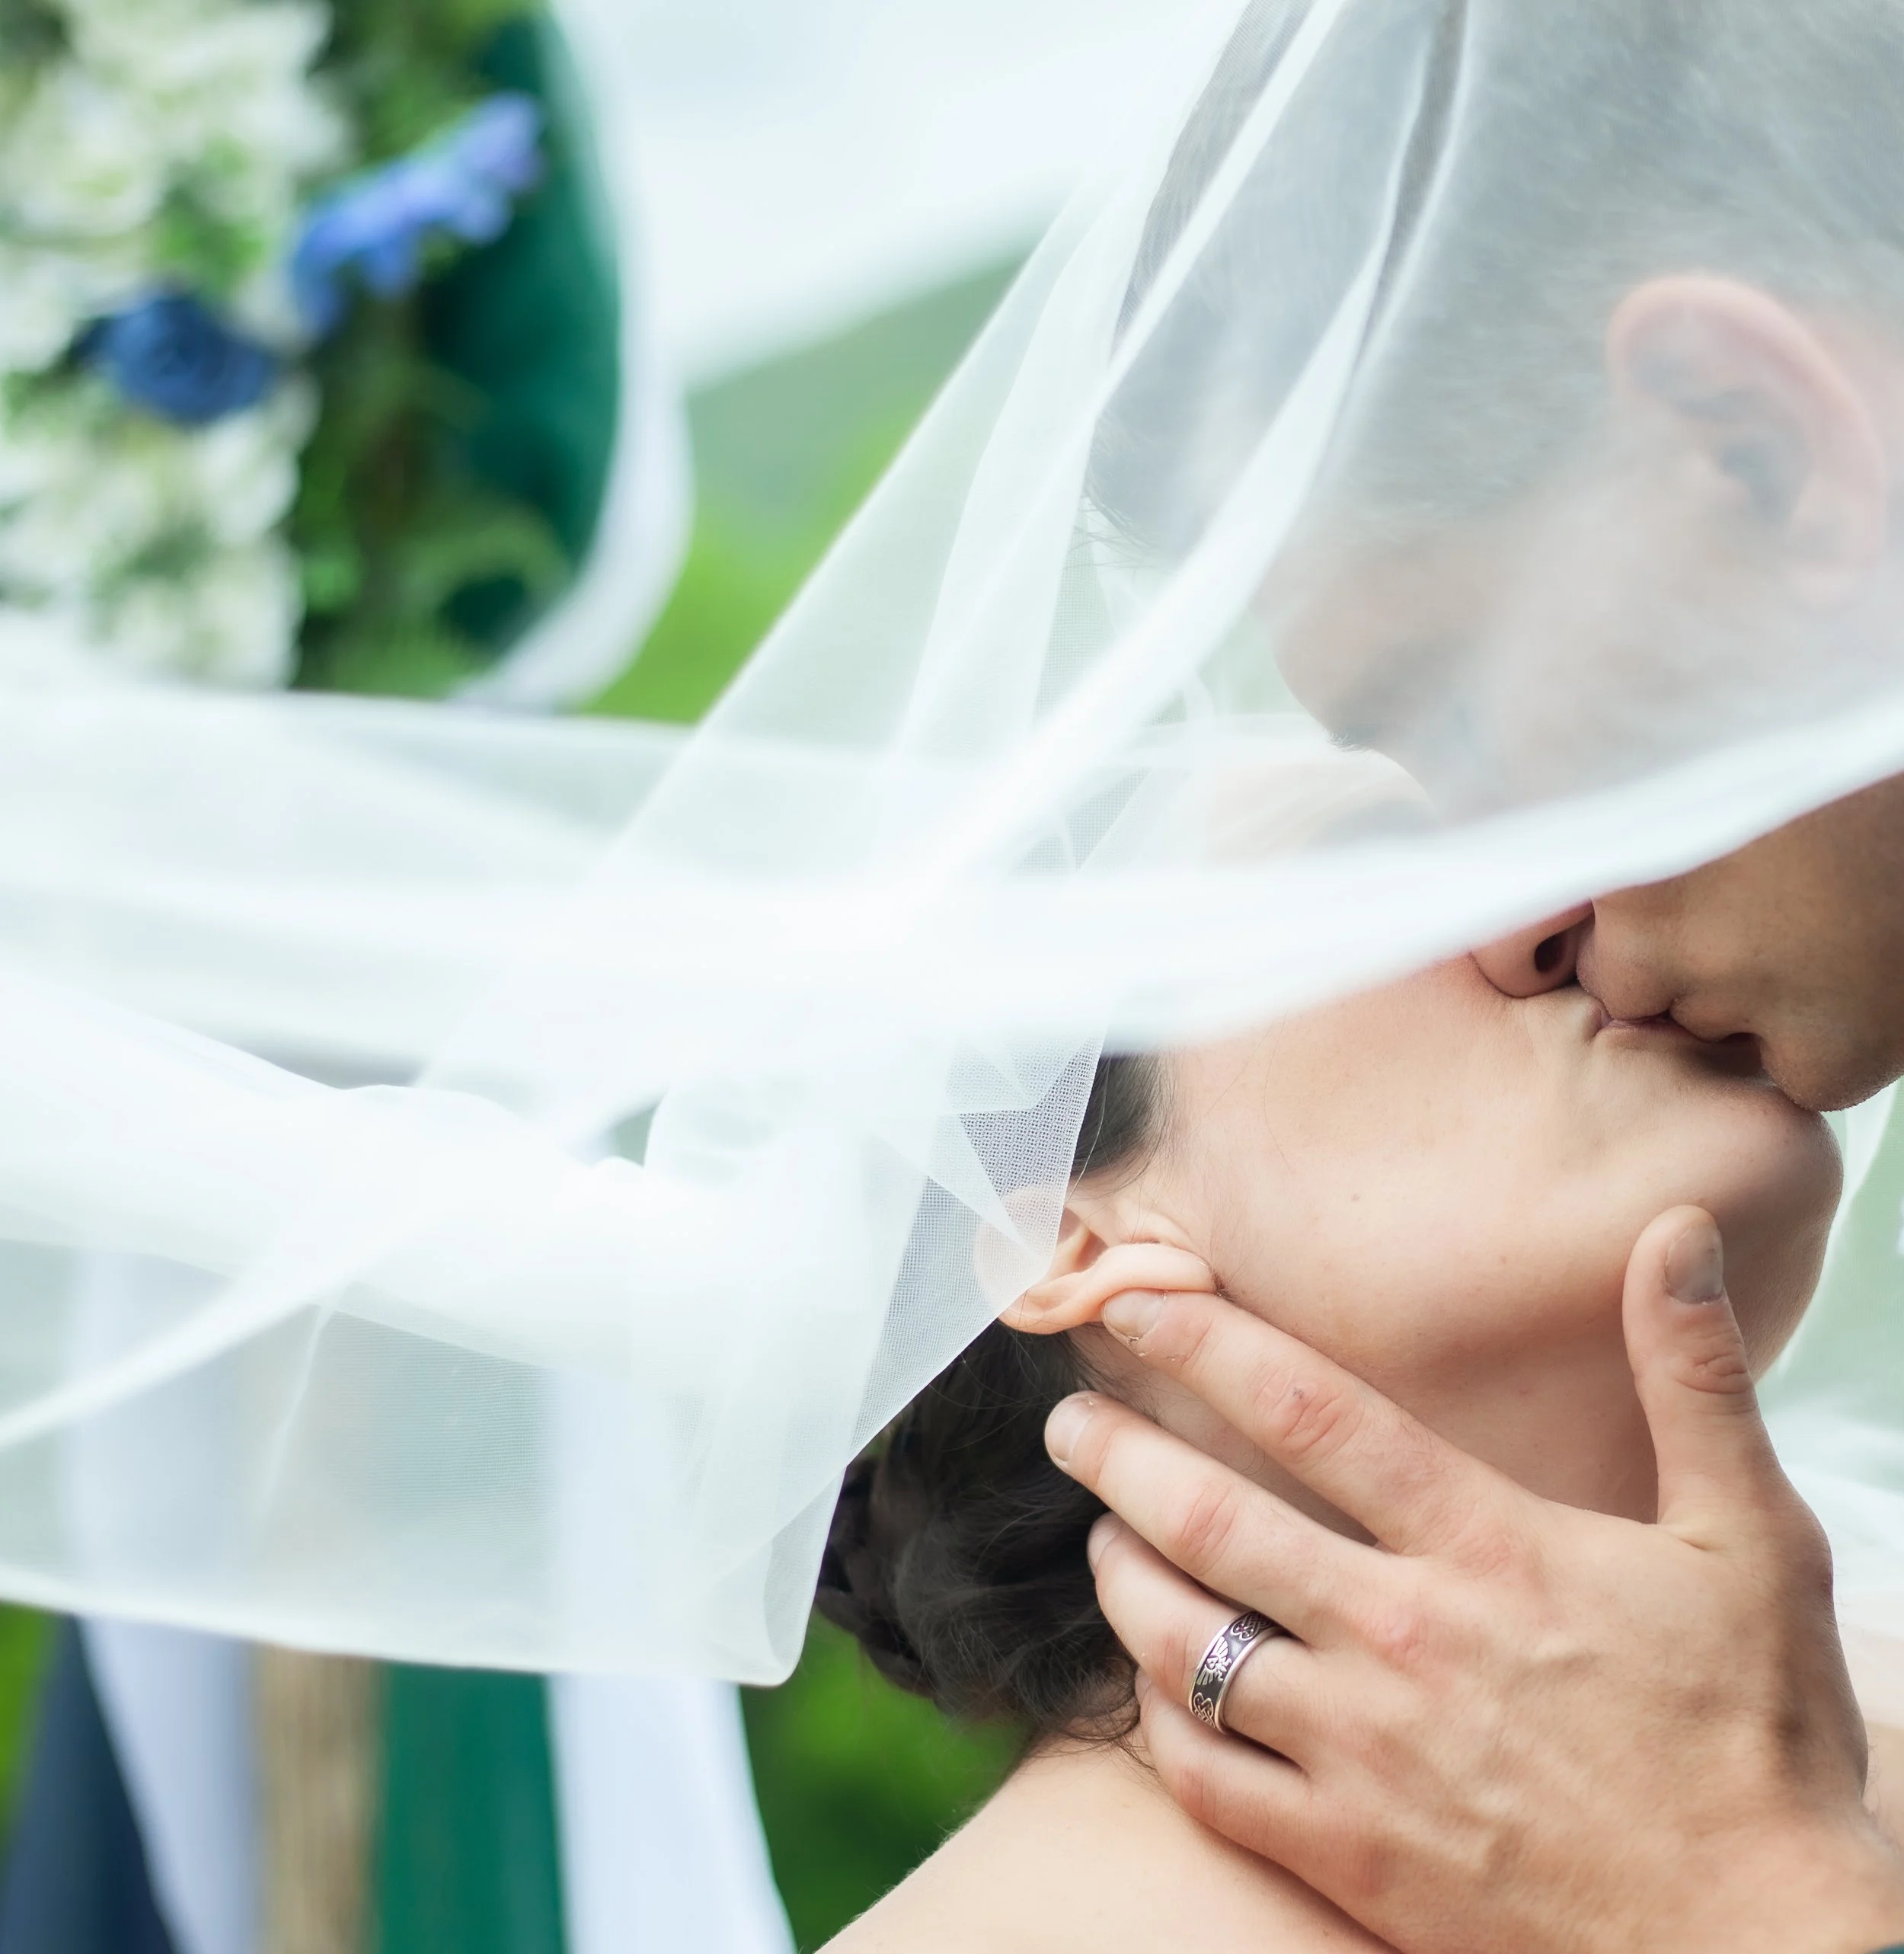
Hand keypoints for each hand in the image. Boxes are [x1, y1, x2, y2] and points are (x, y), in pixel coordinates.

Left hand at [1044, 1207, 1903, 1953]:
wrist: (1767, 1953)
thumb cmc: (1757, 1740)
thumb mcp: (1754, 1539)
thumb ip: (1693, 1376)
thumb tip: (1673, 1232)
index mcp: (1487, 1549)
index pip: (1312, 1413)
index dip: (1206, 1346)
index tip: (1133, 1305)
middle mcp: (1402, 1640)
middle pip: (1214, 1520)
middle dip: (1120, 1457)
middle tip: (1069, 1422)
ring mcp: (1364, 1755)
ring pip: (1187, 1646)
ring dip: (1122, 1579)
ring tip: (1095, 1536)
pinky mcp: (1349, 1857)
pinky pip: (1210, 1781)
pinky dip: (1161, 1723)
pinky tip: (1149, 1687)